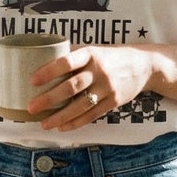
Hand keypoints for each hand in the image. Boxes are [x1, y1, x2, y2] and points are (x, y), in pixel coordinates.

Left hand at [28, 45, 154, 131]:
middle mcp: (99, 70)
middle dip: (49, 98)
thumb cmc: (111, 56)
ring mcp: (107, 87)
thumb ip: (74, 55)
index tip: (32, 80)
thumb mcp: (94, 49)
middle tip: (32, 107)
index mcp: (91, 54)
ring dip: (60, 116)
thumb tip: (44, 60)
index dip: (49, 71)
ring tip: (44, 123)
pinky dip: (76, 123)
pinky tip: (62, 127)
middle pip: (71, 86)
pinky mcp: (114, 102)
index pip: (67, 62)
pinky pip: (92, 115)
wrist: (144, 65)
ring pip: (81, 105)